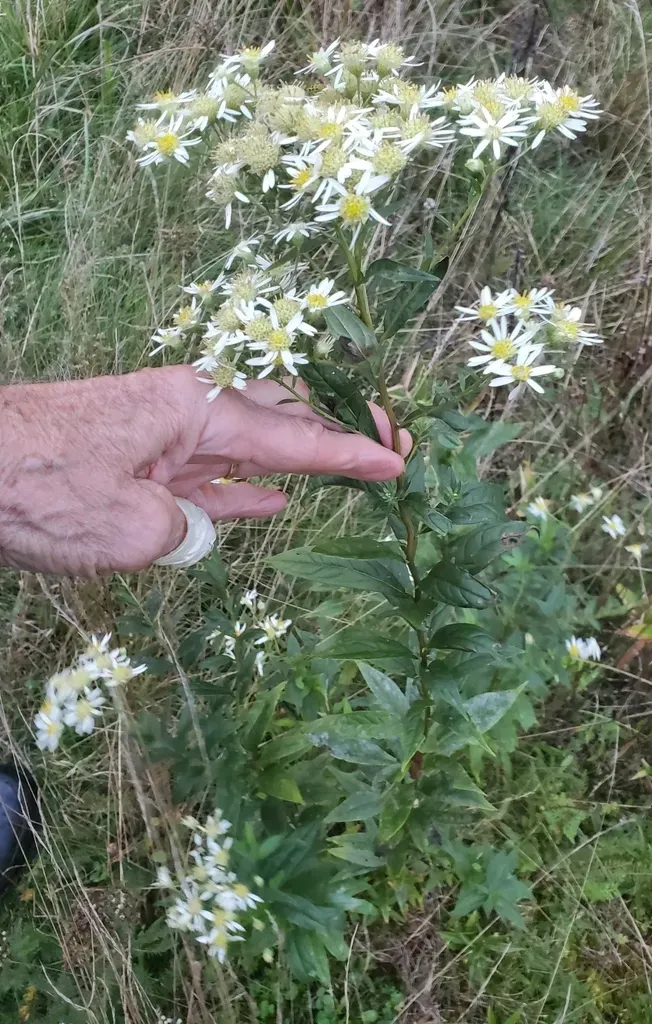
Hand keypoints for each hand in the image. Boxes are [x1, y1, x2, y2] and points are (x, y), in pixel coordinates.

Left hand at [0, 366, 410, 575]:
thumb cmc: (43, 489)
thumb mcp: (134, 529)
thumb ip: (187, 530)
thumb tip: (191, 528)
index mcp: (195, 410)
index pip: (292, 439)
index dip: (350, 454)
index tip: (398, 459)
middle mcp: (185, 411)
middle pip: (279, 423)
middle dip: (336, 437)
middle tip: (392, 445)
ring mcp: (160, 434)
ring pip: (247, 448)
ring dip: (297, 463)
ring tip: (350, 469)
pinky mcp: (137, 461)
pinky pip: (207, 474)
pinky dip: (243, 487)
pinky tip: (274, 499)